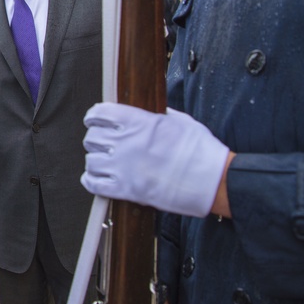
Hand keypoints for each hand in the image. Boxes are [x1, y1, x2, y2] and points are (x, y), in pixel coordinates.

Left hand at [82, 103, 230, 217]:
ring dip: (95, 161)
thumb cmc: (201, 150)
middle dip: (96, 140)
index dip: (93, 117)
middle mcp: (127, 142)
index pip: (101, 113)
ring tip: (104, 163)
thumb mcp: (180, 121)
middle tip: (104, 144)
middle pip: (92, 137)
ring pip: (90, 160)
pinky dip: (91, 181)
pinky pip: (94, 184)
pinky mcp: (126, 190)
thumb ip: (159, 116)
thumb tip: (153, 114)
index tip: (93, 120)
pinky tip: (97, 178)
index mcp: (139, 122)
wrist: (213, 180)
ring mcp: (124, 167)